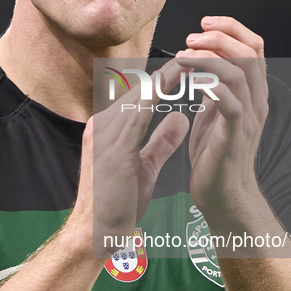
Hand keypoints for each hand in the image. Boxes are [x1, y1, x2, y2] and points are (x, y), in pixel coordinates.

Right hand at [73, 60, 189, 257]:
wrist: (96, 234)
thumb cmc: (118, 205)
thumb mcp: (146, 167)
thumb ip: (161, 141)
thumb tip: (181, 118)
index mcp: (108, 129)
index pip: (140, 96)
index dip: (165, 80)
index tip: (190, 67)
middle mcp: (102, 126)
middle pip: (138, 90)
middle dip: (166, 73)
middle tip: (193, 55)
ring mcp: (102, 136)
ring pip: (137, 98)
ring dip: (163, 80)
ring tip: (188, 64)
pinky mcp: (110, 149)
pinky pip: (134, 117)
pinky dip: (153, 101)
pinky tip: (170, 89)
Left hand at [175, 16, 267, 223]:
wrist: (223, 195)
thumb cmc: (216, 157)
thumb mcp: (215, 115)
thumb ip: (215, 90)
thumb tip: (203, 68)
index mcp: (252, 92)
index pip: (253, 46)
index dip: (231, 28)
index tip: (205, 22)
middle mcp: (257, 100)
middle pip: (249, 51)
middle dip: (219, 36)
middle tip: (191, 37)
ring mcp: (249, 116)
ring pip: (240, 71)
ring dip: (209, 57)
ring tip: (184, 54)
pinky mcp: (236, 133)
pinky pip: (229, 100)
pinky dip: (210, 84)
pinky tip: (191, 81)